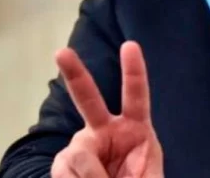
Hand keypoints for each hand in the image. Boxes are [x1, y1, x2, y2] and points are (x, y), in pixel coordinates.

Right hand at [51, 41, 163, 177]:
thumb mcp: (148, 177)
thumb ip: (132, 169)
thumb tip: (92, 167)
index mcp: (135, 128)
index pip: (136, 96)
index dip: (133, 71)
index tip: (130, 45)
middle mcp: (104, 130)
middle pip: (88, 98)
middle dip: (74, 74)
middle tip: (61, 53)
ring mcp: (82, 145)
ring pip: (80, 154)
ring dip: (91, 176)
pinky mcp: (63, 164)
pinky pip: (65, 171)